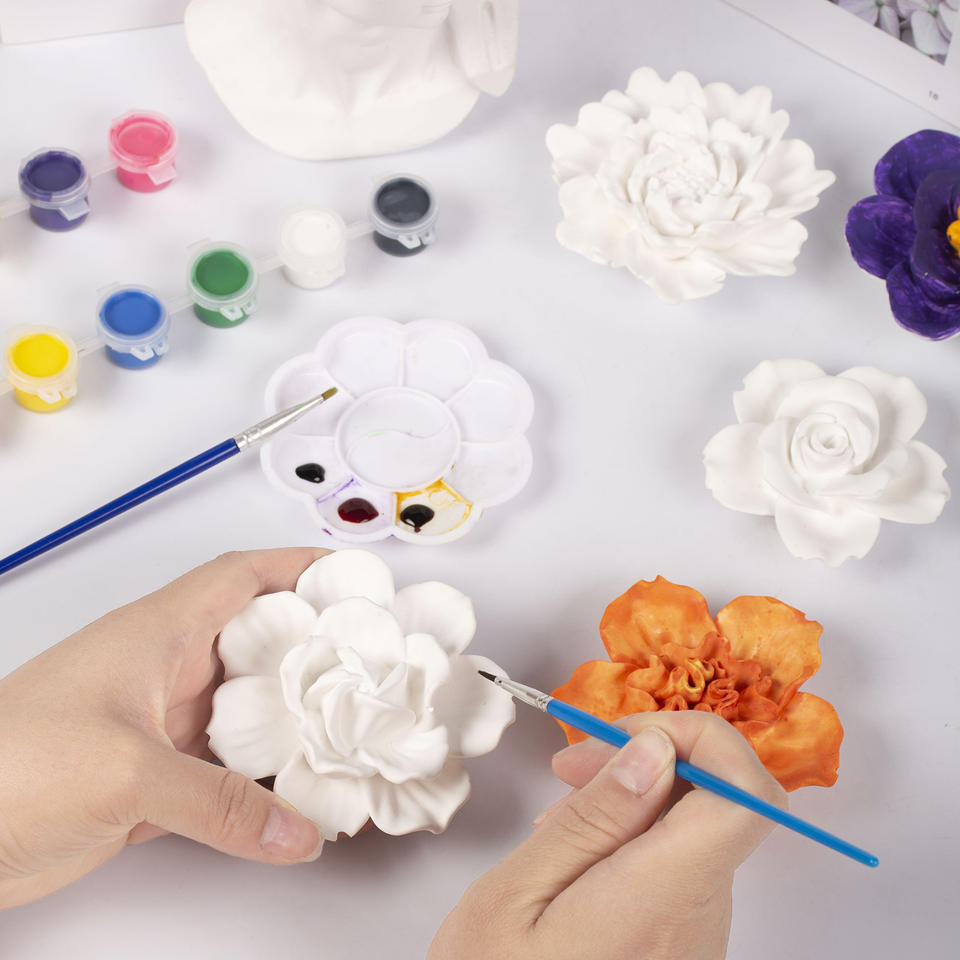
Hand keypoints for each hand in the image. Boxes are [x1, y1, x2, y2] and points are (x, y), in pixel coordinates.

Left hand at [0, 548, 327, 909]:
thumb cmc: (6, 766)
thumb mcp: (124, 771)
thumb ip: (217, 803)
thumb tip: (295, 830)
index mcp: (158, 636)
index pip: (240, 579)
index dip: (297, 569)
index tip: (351, 579)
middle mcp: (168, 675)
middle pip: (258, 649)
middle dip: (315, 652)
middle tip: (372, 665)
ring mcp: (162, 730)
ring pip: (248, 716)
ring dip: (294, 726)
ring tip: (350, 736)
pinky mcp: (153, 783)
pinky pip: (226, 777)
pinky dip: (264, 787)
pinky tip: (297, 802)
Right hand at [428, 711, 786, 959]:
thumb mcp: (517, 895)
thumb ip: (592, 819)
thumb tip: (657, 750)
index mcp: (660, 902)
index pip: (747, 798)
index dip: (703, 740)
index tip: (628, 736)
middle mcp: (700, 922)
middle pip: (719, 803)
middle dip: (650, 759)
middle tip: (569, 769)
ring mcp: (699, 938)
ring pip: (698, 829)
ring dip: (637, 799)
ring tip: (560, 820)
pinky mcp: (685, 946)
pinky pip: (681, 866)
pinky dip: (636, 838)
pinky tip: (577, 857)